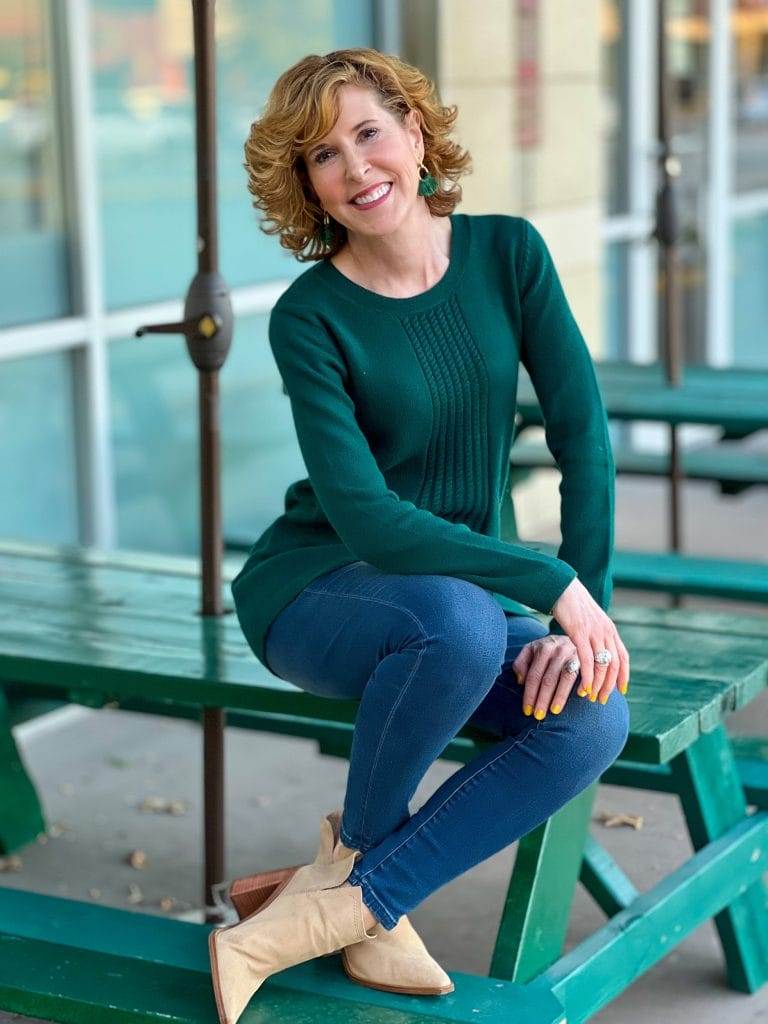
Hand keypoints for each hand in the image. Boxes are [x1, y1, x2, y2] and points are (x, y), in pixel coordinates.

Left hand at [512, 633, 583, 717]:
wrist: (575, 634)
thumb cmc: (549, 649)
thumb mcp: (532, 650)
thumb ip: (521, 663)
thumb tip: (520, 682)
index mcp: (542, 647)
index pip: (534, 675)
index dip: (529, 694)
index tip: (527, 710)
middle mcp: (558, 649)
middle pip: (548, 678)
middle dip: (542, 699)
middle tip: (538, 716)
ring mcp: (573, 653)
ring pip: (566, 677)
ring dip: (560, 696)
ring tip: (554, 711)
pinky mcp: (587, 658)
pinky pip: (585, 673)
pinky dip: (583, 685)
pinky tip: (581, 697)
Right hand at [548, 577, 629, 703]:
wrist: (562, 587)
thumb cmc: (572, 605)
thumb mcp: (589, 620)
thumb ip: (595, 634)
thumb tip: (595, 649)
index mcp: (609, 629)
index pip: (623, 656)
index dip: (624, 675)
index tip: (622, 691)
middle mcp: (606, 631)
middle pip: (615, 664)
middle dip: (610, 685)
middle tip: (603, 700)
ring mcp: (594, 632)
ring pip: (602, 665)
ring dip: (599, 684)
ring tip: (592, 697)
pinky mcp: (579, 632)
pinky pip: (587, 660)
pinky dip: (588, 677)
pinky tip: (584, 688)